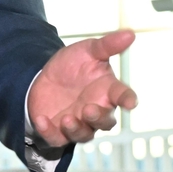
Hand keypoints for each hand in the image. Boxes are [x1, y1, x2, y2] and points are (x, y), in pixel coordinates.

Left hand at [28, 29, 137, 146]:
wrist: (44, 77)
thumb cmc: (72, 66)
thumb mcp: (87, 51)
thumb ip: (107, 45)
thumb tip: (129, 33)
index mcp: (106, 91)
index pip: (122, 96)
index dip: (127, 99)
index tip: (130, 102)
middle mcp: (96, 110)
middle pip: (105, 122)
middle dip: (98, 118)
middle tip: (88, 109)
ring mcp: (78, 122)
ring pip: (84, 134)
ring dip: (77, 128)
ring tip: (67, 118)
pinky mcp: (57, 130)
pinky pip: (55, 137)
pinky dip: (49, 131)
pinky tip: (42, 120)